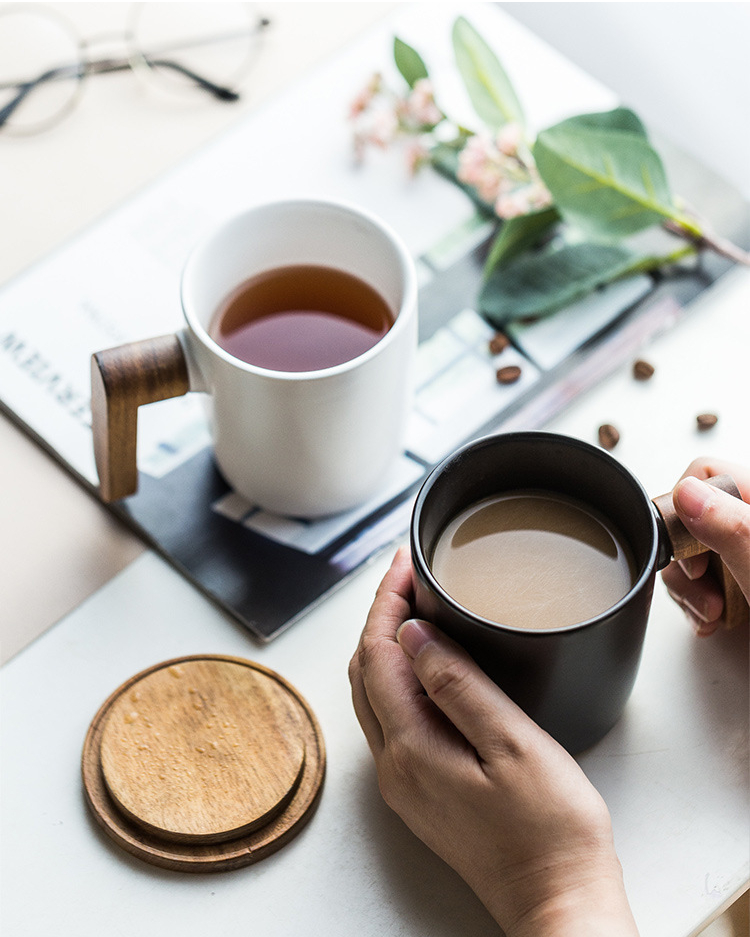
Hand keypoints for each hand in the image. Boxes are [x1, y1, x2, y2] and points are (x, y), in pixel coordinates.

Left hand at [349, 547, 638, 936]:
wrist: (558, 901)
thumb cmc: (549, 830)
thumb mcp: (512, 744)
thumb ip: (457, 685)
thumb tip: (411, 635)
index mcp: (411, 748)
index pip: (378, 652)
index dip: (387, 600)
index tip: (405, 561)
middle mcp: (394, 766)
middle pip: (366, 669)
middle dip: (382, 614)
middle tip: (409, 573)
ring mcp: (404, 782)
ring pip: (375, 693)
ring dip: (387, 643)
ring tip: (415, 605)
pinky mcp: (420, 792)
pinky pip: (392, 718)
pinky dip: (398, 676)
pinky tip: (425, 663)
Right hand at [661, 458, 749, 634]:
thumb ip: (732, 527)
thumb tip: (687, 493)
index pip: (704, 474)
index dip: (684, 511)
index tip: (693, 552)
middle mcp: (747, 521)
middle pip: (689, 516)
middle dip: (685, 561)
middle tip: (704, 587)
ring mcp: (742, 551)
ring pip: (690, 551)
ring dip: (690, 590)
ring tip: (712, 612)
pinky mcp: (740, 580)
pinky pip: (703, 579)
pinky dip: (698, 603)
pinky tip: (711, 618)